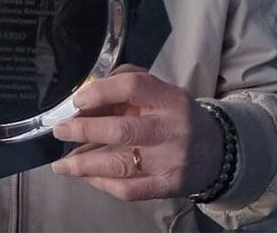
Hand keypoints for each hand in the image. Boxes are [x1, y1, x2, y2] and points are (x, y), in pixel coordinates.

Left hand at [51, 70, 223, 201]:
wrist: (216, 151)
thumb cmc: (175, 116)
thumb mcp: (160, 93)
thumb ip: (126, 89)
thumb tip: (85, 102)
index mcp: (170, 98)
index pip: (133, 87)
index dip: (101, 92)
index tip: (78, 101)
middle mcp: (172, 129)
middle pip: (122, 130)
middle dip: (85, 130)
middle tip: (60, 131)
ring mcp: (170, 161)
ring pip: (120, 164)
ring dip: (84, 164)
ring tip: (61, 164)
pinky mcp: (168, 186)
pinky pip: (129, 189)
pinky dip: (102, 184)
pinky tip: (86, 177)